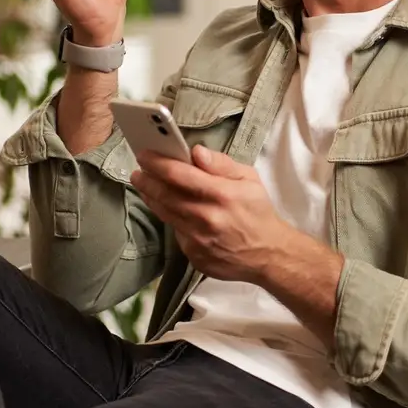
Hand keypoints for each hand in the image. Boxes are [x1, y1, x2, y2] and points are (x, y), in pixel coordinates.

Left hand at [129, 145, 308, 283]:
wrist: (269, 254)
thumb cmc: (257, 212)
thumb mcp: (249, 180)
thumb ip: (221, 164)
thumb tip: (196, 152)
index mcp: (222, 195)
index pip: (180, 175)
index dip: (157, 163)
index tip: (144, 155)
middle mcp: (206, 218)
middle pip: (165, 195)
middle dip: (146, 180)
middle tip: (138, 171)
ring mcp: (198, 240)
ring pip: (165, 214)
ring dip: (151, 198)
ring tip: (146, 186)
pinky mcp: (193, 255)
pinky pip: (176, 232)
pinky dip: (171, 219)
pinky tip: (172, 210)